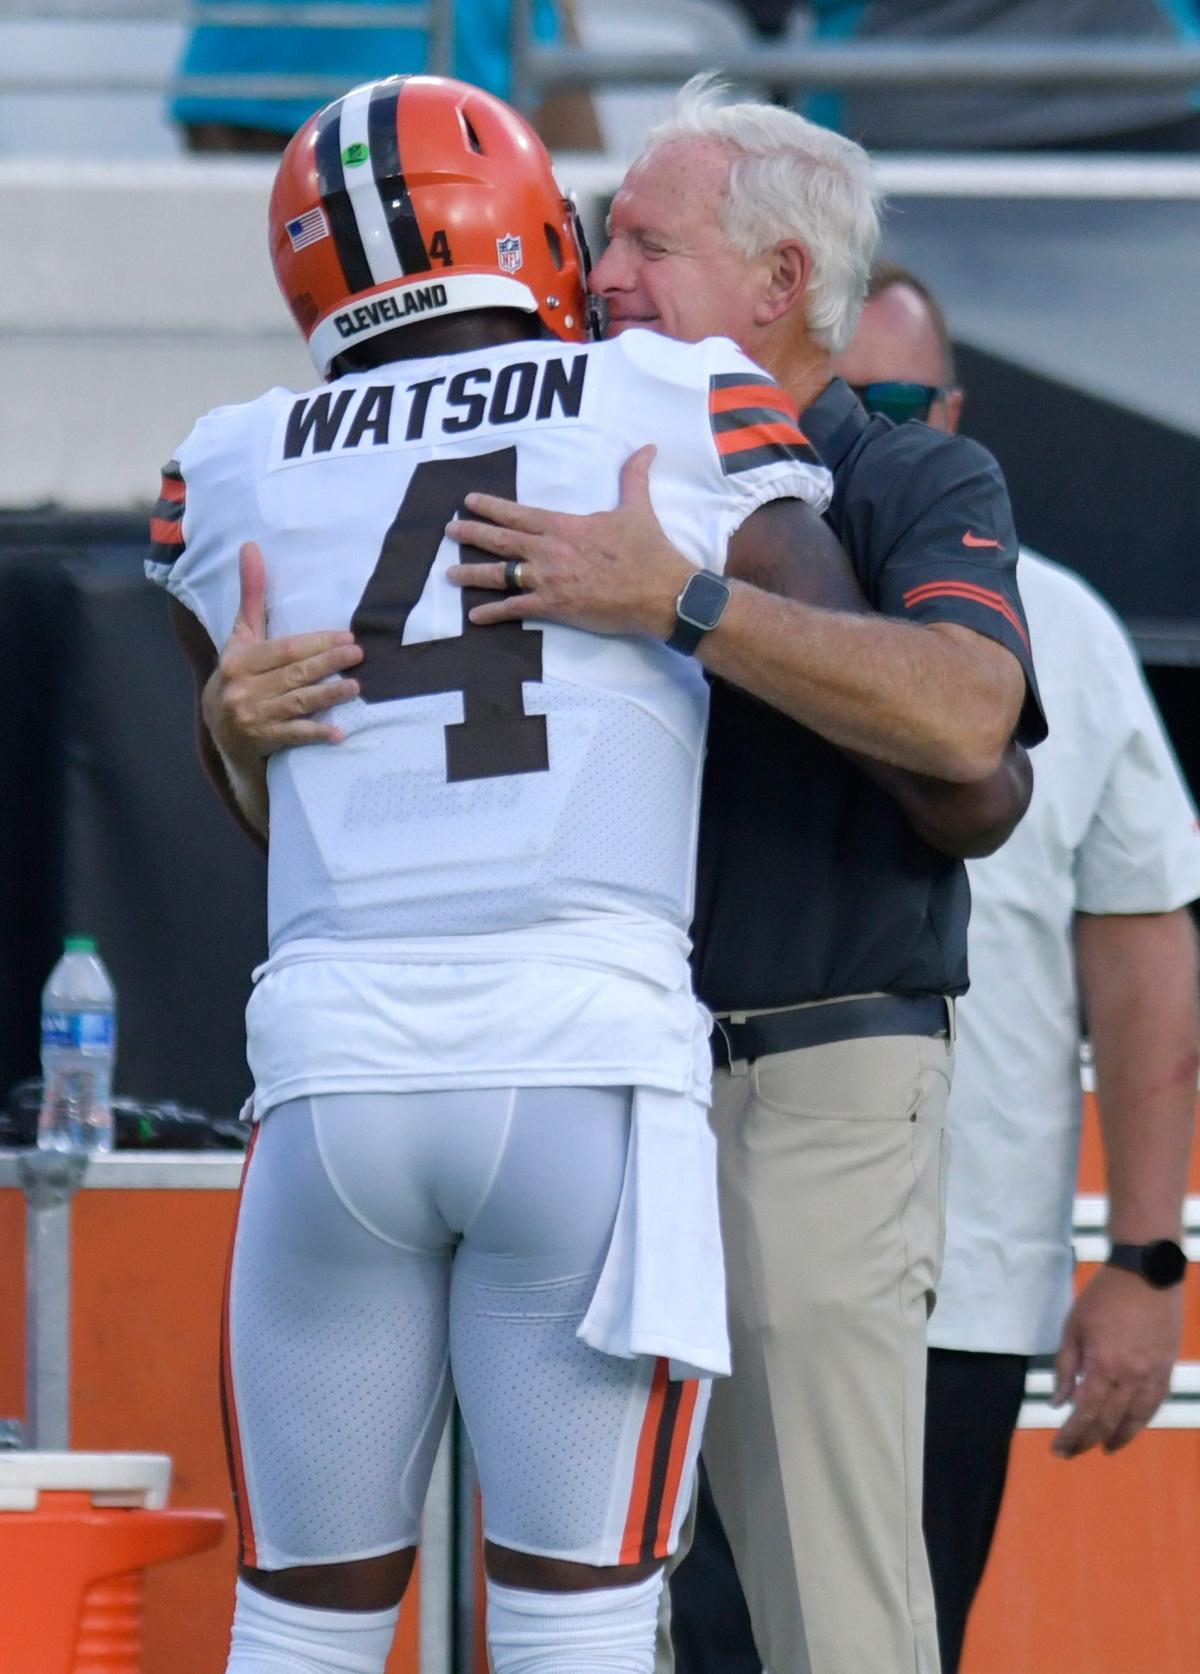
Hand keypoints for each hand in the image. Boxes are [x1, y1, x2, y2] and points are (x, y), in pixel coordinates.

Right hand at [202, 542, 362, 762]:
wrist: (222, 733)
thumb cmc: (239, 676)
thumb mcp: (242, 637)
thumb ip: (252, 596)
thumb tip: (251, 547)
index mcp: (239, 660)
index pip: (284, 649)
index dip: (316, 643)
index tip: (347, 637)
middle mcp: (242, 688)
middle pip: (293, 673)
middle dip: (328, 663)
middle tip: (358, 655)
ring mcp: (252, 716)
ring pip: (297, 702)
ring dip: (327, 695)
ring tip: (355, 687)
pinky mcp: (263, 741)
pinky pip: (293, 735)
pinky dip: (315, 734)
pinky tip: (338, 733)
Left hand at [445, 445, 693, 637]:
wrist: (660, 592)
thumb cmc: (649, 551)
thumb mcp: (638, 507)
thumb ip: (633, 476)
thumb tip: (646, 447)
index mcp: (565, 526)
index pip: (519, 514)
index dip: (491, 507)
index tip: (469, 502)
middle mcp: (550, 551)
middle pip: (501, 541)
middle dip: (471, 534)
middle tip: (448, 530)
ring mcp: (549, 580)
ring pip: (501, 575)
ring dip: (473, 574)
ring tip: (450, 574)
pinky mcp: (555, 607)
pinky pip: (517, 609)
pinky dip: (494, 612)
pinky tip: (475, 615)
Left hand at [1050, 1264, 1182, 1457]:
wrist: (1146, 1273)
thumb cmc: (1103, 1296)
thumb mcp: (1073, 1327)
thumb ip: (1065, 1368)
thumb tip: (1058, 1402)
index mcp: (1103, 1365)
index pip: (1085, 1413)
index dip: (1071, 1436)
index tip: (1058, 1449)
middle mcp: (1131, 1376)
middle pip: (1108, 1422)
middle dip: (1088, 1441)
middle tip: (1072, 1452)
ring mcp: (1153, 1374)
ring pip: (1136, 1419)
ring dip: (1118, 1437)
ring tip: (1104, 1448)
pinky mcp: (1166, 1368)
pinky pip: (1155, 1403)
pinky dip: (1141, 1420)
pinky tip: (1131, 1425)